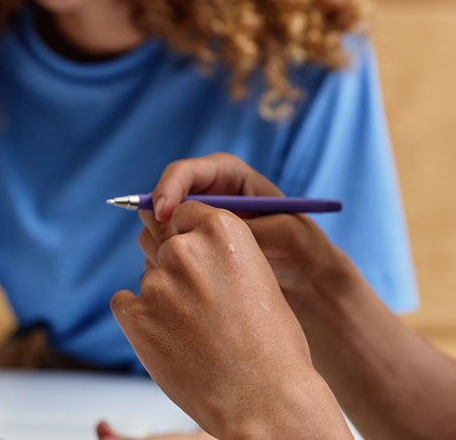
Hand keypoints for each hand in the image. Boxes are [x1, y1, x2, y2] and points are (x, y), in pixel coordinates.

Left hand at [110, 199, 349, 437]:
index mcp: (223, 229)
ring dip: (163, 295)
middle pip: (163, 241)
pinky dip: (140, 317)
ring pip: (148, 276)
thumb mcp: (256, 275)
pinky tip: (170, 337)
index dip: (191, 234)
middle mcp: (186, 248)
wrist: (263, 397)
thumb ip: (218, 254)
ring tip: (196, 331)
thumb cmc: (271, 341)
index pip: (186, 211)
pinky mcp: (135, 317)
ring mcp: (157, 283)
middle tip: (199, 301)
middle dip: (175, 264)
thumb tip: (181, 245)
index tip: (199, 257)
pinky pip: (124, 302)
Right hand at [144, 153, 339, 300]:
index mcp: (228, 174)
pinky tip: (191, 285)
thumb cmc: (299, 245)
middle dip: (160, 224)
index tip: (164, 214)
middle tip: (169, 251)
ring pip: (155, 228)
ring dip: (163, 249)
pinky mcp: (187, 246)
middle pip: (160, 199)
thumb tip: (206, 229)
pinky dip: (166, 267)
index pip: (185, 172)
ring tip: (193, 273)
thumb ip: (246, 228)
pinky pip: (160, 252)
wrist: (300, 274)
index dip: (168, 189)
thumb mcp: (283, 233)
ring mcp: (192, 221)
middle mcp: (205, 194)